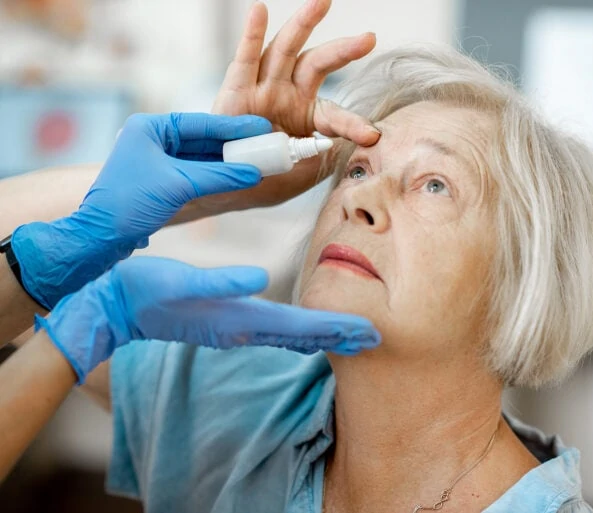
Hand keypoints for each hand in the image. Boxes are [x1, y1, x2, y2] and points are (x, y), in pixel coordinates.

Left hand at [12, 113, 270, 308]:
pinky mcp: (161, 181)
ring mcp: (156, 160)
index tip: (261, 127)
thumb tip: (253, 173)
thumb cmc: (130, 204)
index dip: (234, 127)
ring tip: (257, 160)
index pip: (201, 124)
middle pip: (203, 139)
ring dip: (227, 162)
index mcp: (150, 128)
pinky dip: (217, 176)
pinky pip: (196, 173)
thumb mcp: (179, 185)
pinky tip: (238, 176)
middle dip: (234, 145)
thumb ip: (219, 176)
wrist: (100, 237)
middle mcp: (152, 139)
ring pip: (201, 157)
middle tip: (264, 144)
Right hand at [36, 257, 380, 383]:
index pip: (300, 327)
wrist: (117, 307)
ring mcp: (236, 329)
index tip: (370, 333)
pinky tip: (307, 331)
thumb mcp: (180, 280)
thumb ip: (220, 281)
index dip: (337, 328)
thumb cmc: (146, 289)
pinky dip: (300, 332)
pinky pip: (274, 332)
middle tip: (376, 338)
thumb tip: (259, 277)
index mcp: (239, 318)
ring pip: (292, 336)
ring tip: (352, 334)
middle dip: (340, 336)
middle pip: (304, 336)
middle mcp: (243, 329)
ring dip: (324, 335)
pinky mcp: (228, 323)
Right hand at [182, 0, 378, 217]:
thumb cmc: (265, 177)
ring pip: (286, 50)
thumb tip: (349, 151)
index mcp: (309, 115)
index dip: (353, 124)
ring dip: (303, 24)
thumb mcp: (300, 173)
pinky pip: (245, 60)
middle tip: (368, 38)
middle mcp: (289, 94)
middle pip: (318, 64)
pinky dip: (251, 35)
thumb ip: (322, 160)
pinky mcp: (236, 90)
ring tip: (321, 2)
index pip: (336, 114)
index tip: (372, 135)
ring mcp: (263, 89)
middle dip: (343, 50)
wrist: (226, 184)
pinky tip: (259, 11)